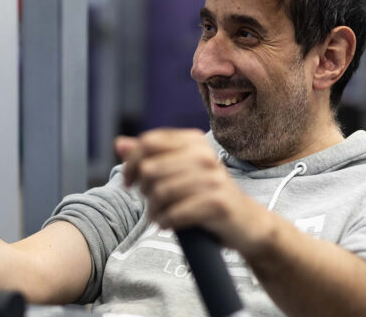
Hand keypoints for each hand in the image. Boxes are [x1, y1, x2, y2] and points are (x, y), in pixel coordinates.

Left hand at [117, 128, 274, 255]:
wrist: (247, 223)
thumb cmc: (208, 196)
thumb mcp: (180, 172)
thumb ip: (150, 157)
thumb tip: (119, 143)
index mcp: (194, 141)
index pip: (148, 142)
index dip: (131, 163)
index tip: (129, 182)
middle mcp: (204, 155)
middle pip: (150, 168)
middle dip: (144, 190)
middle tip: (152, 202)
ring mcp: (213, 178)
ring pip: (160, 192)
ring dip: (153, 210)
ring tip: (159, 216)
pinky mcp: (217, 203)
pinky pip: (175, 213)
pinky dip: (166, 221)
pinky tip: (169, 224)